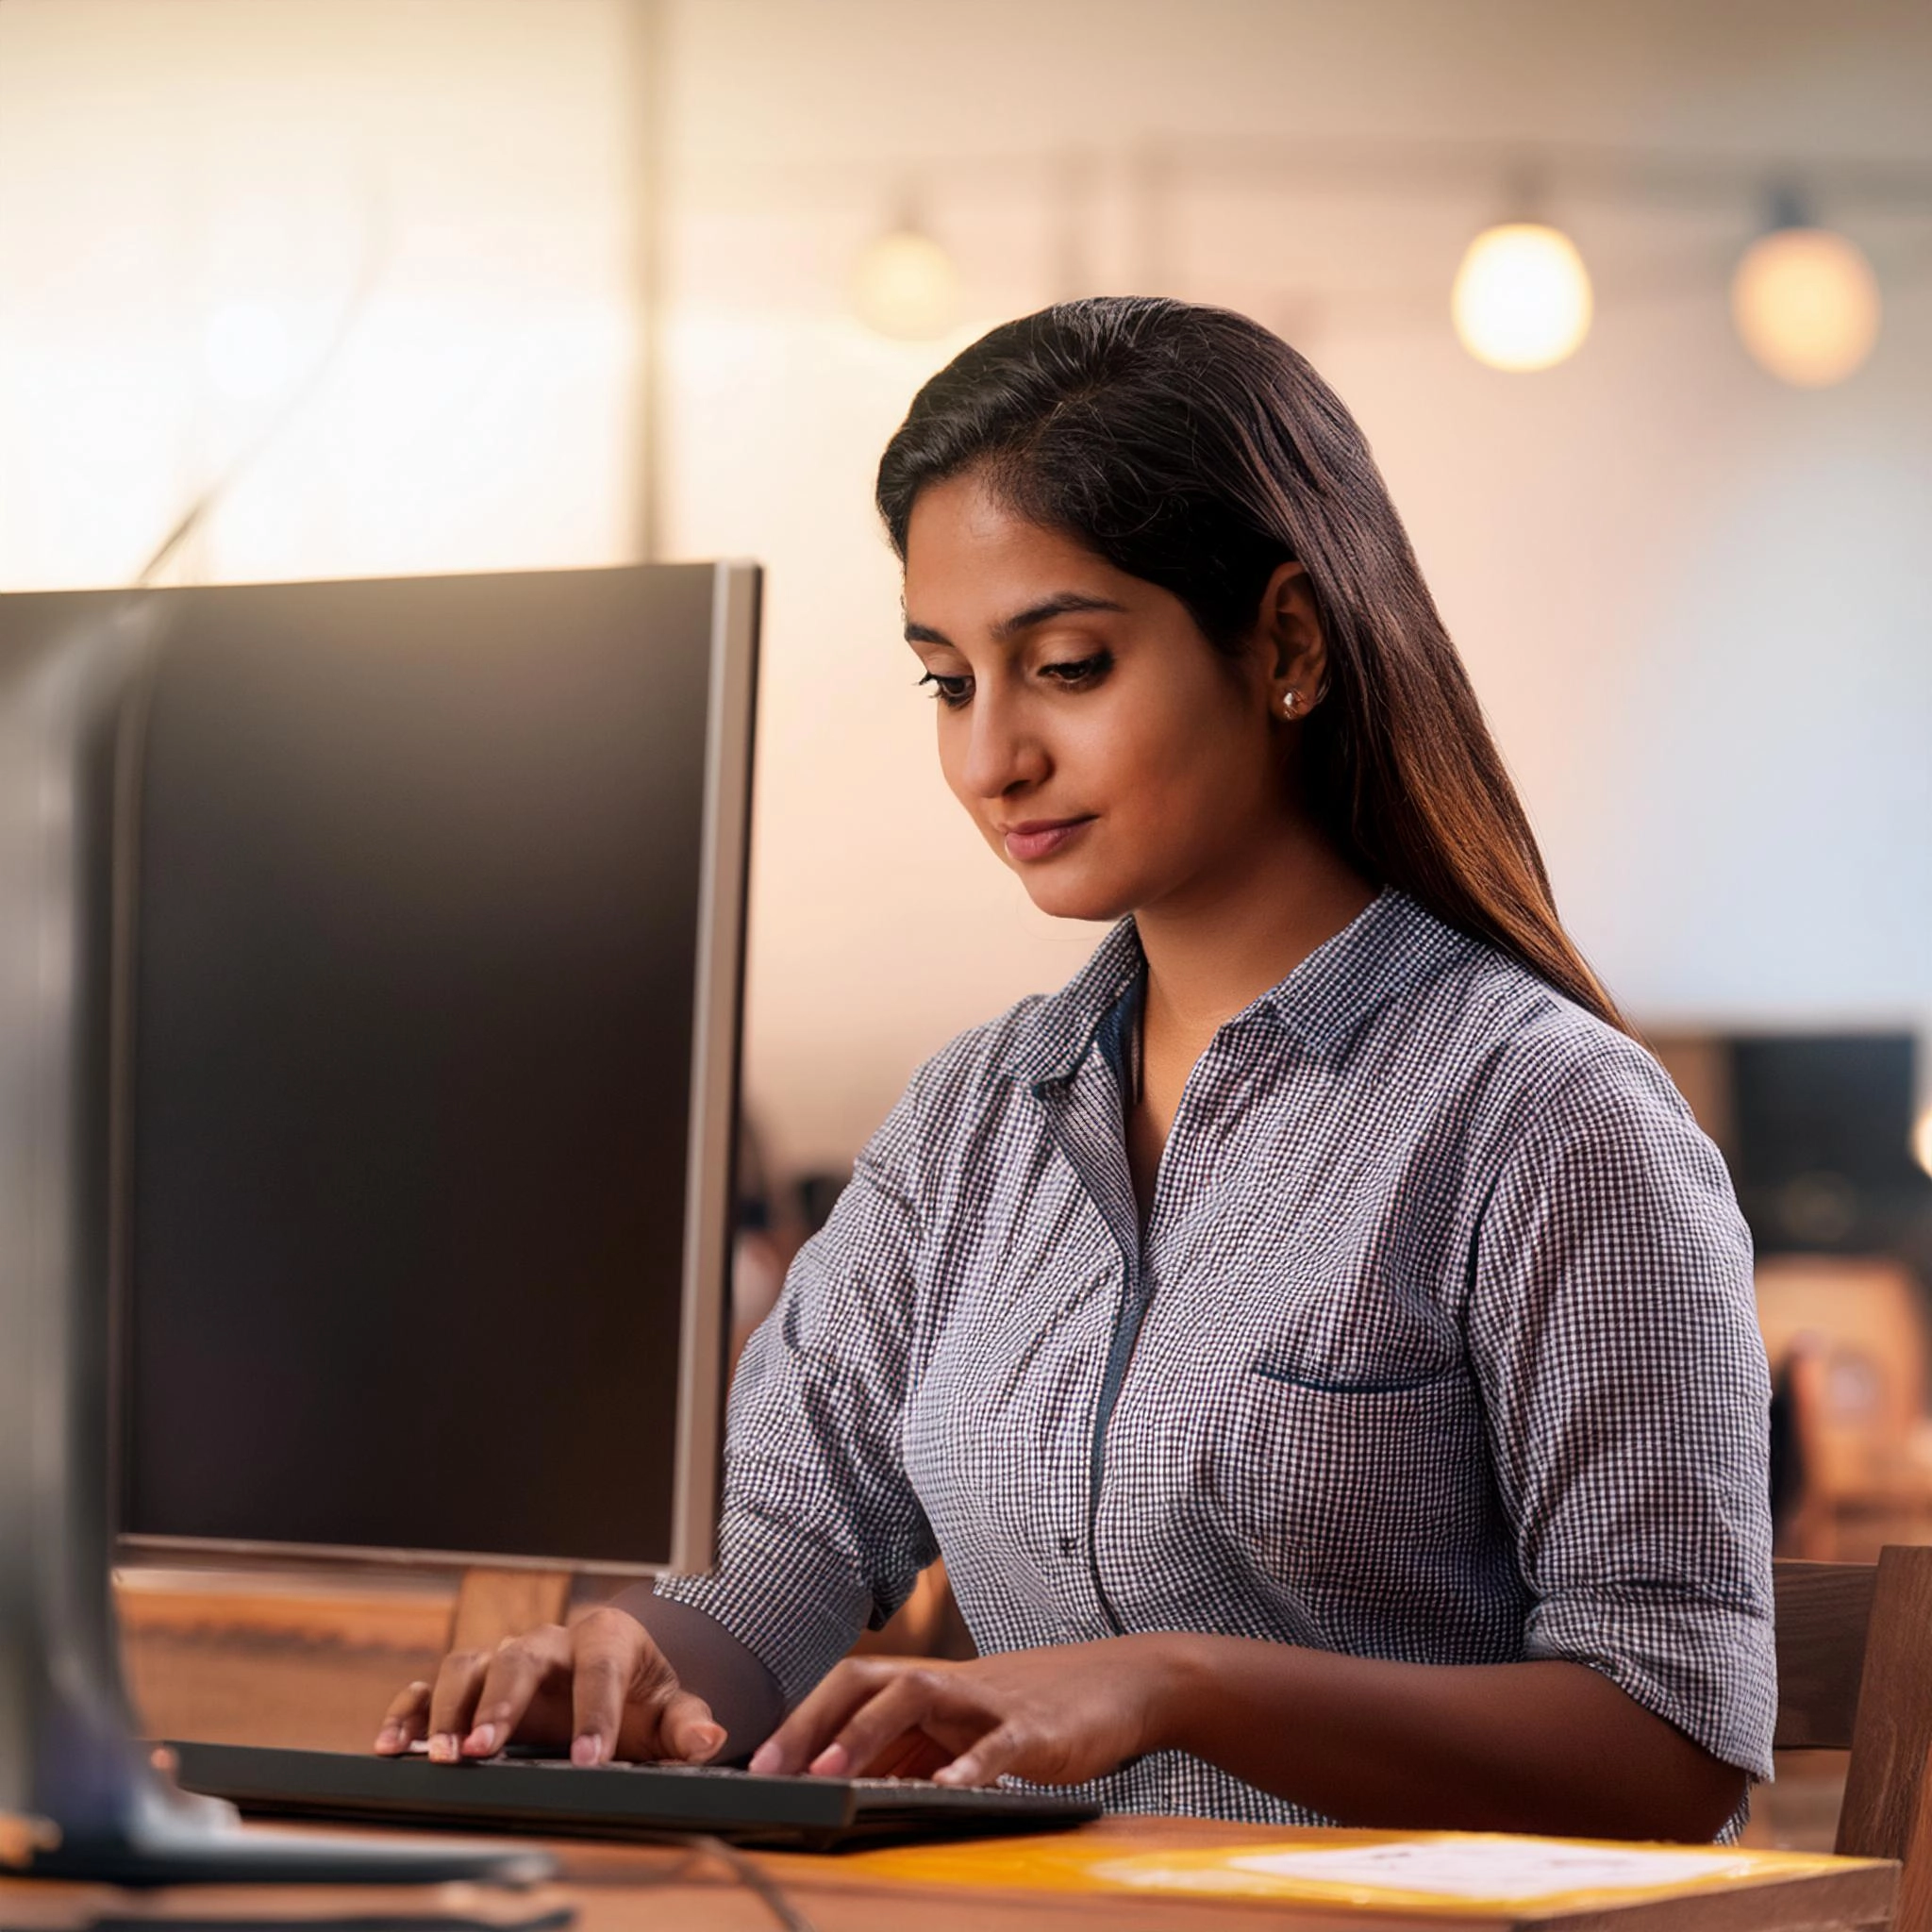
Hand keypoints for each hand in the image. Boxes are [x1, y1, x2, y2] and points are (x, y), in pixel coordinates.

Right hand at [373, 1606, 725, 1767]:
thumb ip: (688, 1724)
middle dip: (502, 1701)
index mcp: (607, 1639)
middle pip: (520, 1656)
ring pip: (469, 1662)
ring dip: (451, 1707)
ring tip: (445, 1756)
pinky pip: (432, 1686)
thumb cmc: (639, 1698)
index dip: (596, 1713)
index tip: (589, 1759)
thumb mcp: (670, 1709)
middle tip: (487, 1747)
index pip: (601, 1668)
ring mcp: (506, 1661)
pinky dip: (409, 1711)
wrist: (613, 1683)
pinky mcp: (474, 1685)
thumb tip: (707, 1737)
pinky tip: (394, 1745)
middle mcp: (551, 1642)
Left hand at [745, 1636, 1179, 1788]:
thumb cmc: (1033, 1712)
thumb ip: (910, 1753)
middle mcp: (947, 1685)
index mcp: (926, 1687)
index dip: (799, 1719)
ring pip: (917, 1696)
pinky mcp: (1034, 1730)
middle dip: (814, 1721)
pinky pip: (996, 1745)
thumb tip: (842, 1787)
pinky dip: (969, 1767)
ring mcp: (988, 1703)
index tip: (754, 1763)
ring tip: (831, 1773)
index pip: (846, 1688)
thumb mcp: (962, 1733)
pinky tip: (947, 1791)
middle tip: (772, 1768)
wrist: (1120, 1685)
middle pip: (866, 1681)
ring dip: (868, 1733)